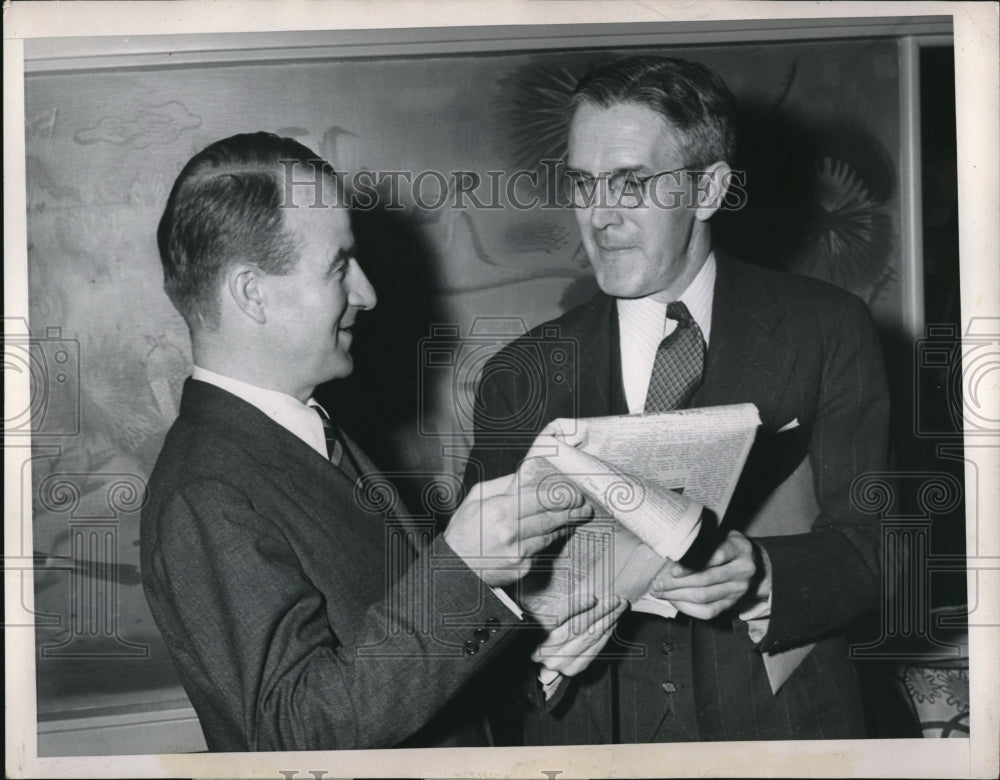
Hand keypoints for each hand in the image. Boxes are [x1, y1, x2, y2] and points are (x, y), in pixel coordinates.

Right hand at [444, 472, 591, 586]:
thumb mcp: (477, 498)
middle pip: (552, 517)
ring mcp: (519, 553)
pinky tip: (557, 533)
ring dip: (566, 525)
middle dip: (573, 510)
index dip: (562, 495)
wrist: (454, 568)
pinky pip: (543, 550)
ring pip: (552, 534)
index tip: (574, 492)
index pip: (541, 499)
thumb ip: (505, 485)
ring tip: (577, 516)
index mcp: (499, 510)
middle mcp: (511, 532)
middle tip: (584, 505)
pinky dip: (551, 540)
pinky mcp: (523, 568)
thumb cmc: (464, 530)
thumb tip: (530, 473)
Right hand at [530, 595, 626, 677]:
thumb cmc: (541, 627)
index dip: (576, 606)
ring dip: (607, 621)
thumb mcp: (544, 612)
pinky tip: (613, 623)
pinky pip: (594, 650)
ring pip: (587, 638)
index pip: (556, 617)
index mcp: (531, 632)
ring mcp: (558, 662)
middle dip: (599, 611)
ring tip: (619, 608)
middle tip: (615, 599)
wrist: (538, 654)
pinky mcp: (572, 669)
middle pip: (576, 627)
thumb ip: (562, 607)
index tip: (592, 597)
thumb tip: (590, 599)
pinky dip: (606, 635)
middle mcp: (543, 650)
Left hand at [648, 530, 763, 619]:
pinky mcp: (733, 604)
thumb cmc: (727, 545)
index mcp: (740, 548)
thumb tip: (669, 548)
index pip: (716, 556)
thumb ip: (703, 540)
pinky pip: (708, 611)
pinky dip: (688, 608)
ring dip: (677, 596)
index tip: (672, 570)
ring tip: (659, 592)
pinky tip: (673, 601)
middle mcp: (743, 570)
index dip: (693, 564)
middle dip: (677, 583)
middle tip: (656, 583)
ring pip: (704, 596)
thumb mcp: (721, 534)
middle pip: (706, 579)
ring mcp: (739, 589)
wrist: (753, 563)